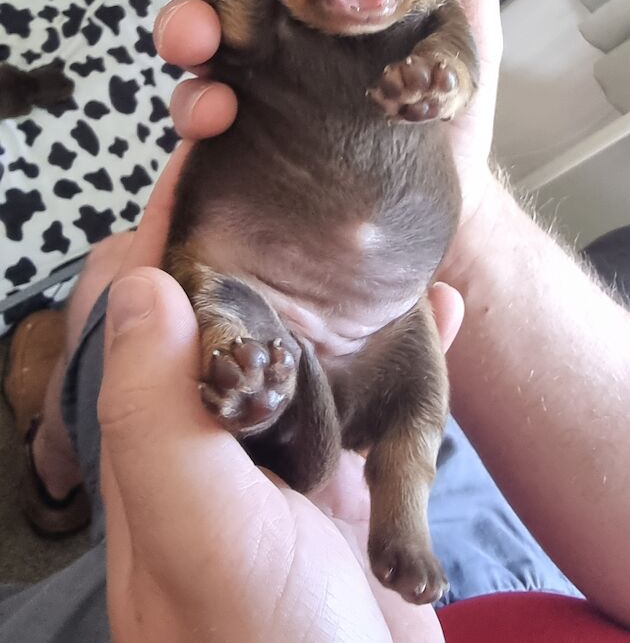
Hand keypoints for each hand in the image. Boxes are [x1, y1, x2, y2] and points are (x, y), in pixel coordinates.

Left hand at [101, 150, 458, 642]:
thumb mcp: (204, 537)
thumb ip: (164, 416)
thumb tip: (145, 284)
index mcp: (163, 438)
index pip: (150, 299)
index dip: (173, 212)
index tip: (214, 132)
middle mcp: (218, 438)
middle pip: (232, 301)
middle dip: (269, 224)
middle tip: (314, 150)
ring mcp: (289, 459)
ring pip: (311, 335)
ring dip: (344, 276)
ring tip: (382, 216)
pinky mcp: (351, 483)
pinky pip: (377, 390)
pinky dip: (411, 344)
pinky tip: (444, 312)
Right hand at [140, 0, 502, 225]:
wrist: (444, 209)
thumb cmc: (454, 117)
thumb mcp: (471, 29)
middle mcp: (285, 13)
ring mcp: (259, 67)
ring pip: (194, 19)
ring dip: (181, 16)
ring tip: (198, 34)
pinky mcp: (242, 125)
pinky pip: (198, 102)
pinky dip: (196, 101)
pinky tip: (219, 109)